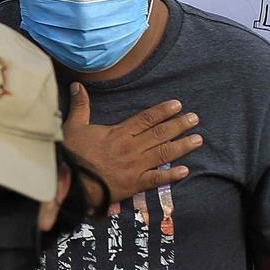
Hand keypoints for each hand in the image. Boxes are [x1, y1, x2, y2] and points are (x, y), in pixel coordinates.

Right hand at [62, 83, 199, 201]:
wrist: (71, 182)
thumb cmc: (71, 154)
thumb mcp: (73, 126)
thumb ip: (80, 106)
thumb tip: (78, 85)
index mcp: (119, 133)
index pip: (146, 119)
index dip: (162, 111)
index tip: (178, 105)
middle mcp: (132, 148)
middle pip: (160, 134)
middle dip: (179, 125)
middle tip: (195, 119)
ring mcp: (135, 167)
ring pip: (163, 154)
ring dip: (182, 146)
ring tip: (198, 139)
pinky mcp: (134, 184)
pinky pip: (156, 179)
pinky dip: (171, 175)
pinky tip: (185, 171)